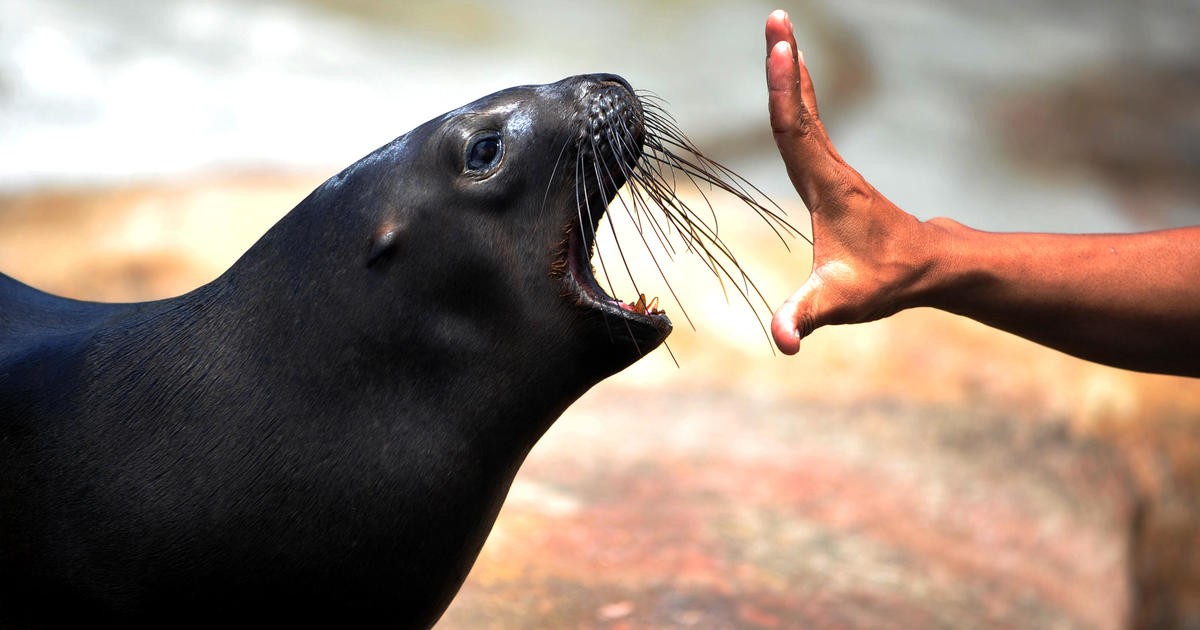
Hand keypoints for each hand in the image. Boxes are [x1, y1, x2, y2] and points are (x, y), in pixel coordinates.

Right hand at [765, 10, 938, 353]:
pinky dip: (795, 92)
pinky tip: (790, 75)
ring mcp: (832, 165)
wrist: (923, 267)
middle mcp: (829, 166)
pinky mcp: (831, 170)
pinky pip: (808, 121)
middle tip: (776, 17)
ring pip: (805, 107)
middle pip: (800, 105)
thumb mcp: (840, 302)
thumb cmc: (882, 280)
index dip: (783, 91)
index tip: (779, 49)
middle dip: (786, 60)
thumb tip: (783, 342)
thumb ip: (806, 317)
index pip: (797, 130)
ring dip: (790, 68)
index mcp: (826, 186)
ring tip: (778, 31)